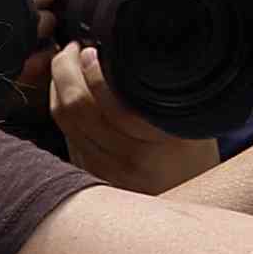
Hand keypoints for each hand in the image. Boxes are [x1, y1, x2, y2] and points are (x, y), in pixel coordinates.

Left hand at [43, 43, 214, 195]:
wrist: (192, 203)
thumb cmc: (194, 157)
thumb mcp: (193, 124)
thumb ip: (163, 98)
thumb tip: (128, 56)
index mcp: (160, 144)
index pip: (115, 105)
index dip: (96, 73)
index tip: (93, 49)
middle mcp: (129, 161)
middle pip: (77, 109)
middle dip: (66, 70)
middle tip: (73, 50)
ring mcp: (104, 172)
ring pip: (64, 121)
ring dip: (58, 87)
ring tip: (68, 64)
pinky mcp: (89, 177)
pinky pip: (65, 136)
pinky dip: (62, 109)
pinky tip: (69, 93)